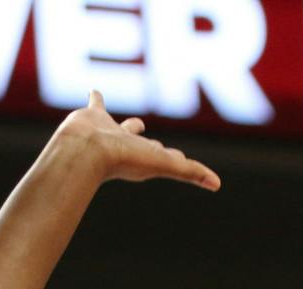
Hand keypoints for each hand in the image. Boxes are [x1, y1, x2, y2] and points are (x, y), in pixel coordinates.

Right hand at [53, 91, 219, 189]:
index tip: (182, 160)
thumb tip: (217, 185)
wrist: (85, 149)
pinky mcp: (93, 117)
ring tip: (136, 122)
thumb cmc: (123, 160)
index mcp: (144, 157)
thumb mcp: (165, 164)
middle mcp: (128, 147)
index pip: (165, 157)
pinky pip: (96, 103)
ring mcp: (110, 132)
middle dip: (153, 144)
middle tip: (158, 144)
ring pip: (124, 126)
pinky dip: (96, 97)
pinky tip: (94, 90)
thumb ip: (191, 172)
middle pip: (146, 144)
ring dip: (129, 124)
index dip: (175, 158)